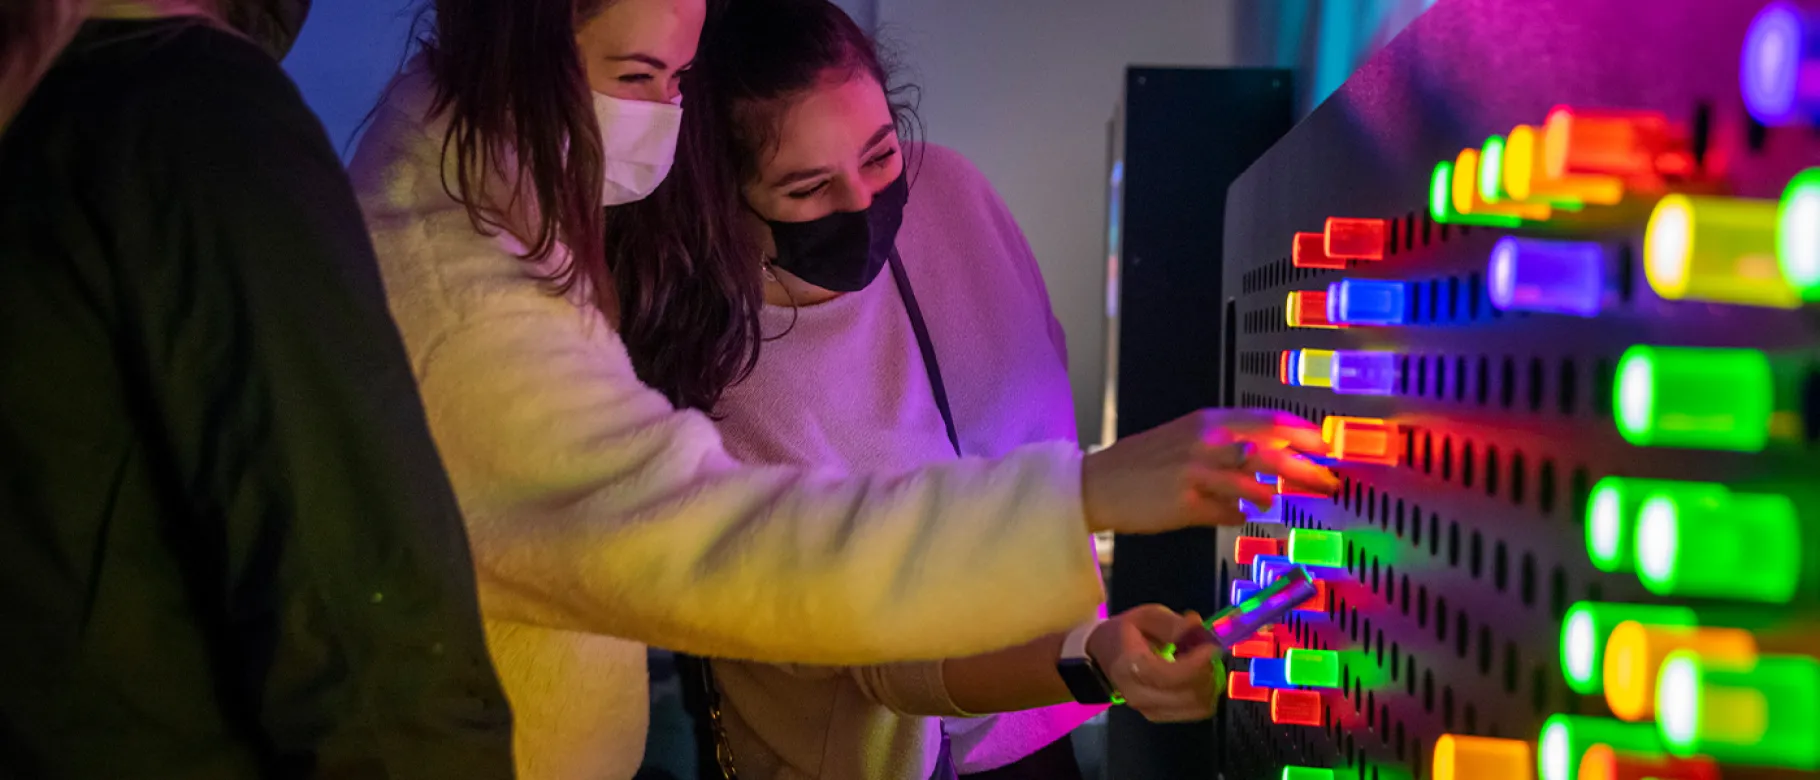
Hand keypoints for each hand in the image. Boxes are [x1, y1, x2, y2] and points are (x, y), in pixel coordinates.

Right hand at [1080, 409, 1336, 534]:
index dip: (1302, 432)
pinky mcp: (1187, 505)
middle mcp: (1206, 443)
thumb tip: (1265, 459)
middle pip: (1271, 454)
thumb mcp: (1184, 436)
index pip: (1267, 420)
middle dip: (1305, 469)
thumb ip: (1224, 443)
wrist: (1097, 484)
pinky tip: (1232, 515)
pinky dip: (1236, 515)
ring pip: (1253, 486)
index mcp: (1207, 420)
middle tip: (1327, 481)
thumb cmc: (1142, 462)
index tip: (1325, 445)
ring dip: (1268, 496)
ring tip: (1271, 501)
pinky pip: (1228, 513)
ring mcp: (1197, 474)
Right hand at [1088, 605, 1223, 722]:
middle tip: (1211, 653)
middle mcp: (1139, 695)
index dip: (1197, 663)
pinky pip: (1193, 712)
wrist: (1102, 657)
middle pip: (1188, 695)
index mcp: (1132, 667)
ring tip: (1206, 665)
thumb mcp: (1146, 617)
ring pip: (1195, 707)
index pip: (1172, 675)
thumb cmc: (1124, 633)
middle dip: (1208, 673)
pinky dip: (1203, 696)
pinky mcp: (1158, 717)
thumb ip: (1172, 624)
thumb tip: (1197, 627)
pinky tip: (1199, 678)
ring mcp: (1148, 710)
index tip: (1211, 647)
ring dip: (1209, 686)